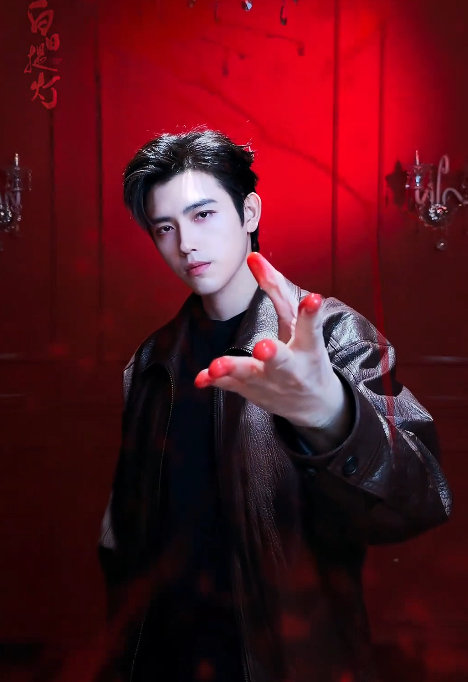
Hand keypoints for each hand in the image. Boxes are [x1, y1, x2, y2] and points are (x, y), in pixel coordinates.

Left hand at [194, 253, 351, 449]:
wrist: (314, 405)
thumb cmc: (306, 355)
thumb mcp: (300, 325)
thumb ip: (276, 291)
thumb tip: (253, 257)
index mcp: (308, 347)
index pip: (309, 326)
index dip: (310, 313)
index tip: (313, 299)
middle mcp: (291, 366)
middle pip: (281, 360)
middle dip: (272, 354)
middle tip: (263, 347)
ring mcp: (270, 381)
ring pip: (250, 375)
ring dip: (234, 368)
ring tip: (217, 366)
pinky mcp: (252, 390)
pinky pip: (231, 386)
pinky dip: (216, 381)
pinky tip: (201, 378)